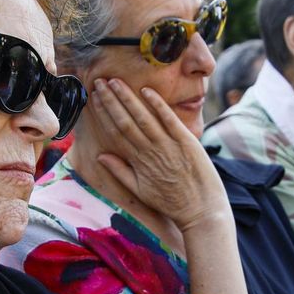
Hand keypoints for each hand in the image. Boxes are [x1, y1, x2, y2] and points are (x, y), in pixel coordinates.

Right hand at [90, 79, 229, 231]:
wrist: (201, 212)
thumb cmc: (171, 202)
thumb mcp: (140, 191)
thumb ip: (120, 172)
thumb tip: (101, 155)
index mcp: (137, 161)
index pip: (116, 131)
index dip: (103, 113)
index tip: (93, 98)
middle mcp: (150, 151)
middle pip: (125, 121)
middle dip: (111, 100)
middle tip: (100, 82)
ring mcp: (168, 145)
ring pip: (143, 117)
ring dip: (128, 98)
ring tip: (116, 82)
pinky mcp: (186, 141)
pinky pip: (169, 119)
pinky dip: (157, 105)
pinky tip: (146, 91)